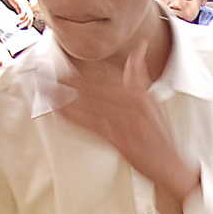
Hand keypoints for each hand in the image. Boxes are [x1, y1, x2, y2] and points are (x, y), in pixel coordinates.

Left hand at [57, 38, 199, 206]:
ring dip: (64, 94)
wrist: (170, 165)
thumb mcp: (153, 100)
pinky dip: (73, 116)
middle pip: (93, 85)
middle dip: (67, 77)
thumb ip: (140, 75)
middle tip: (44, 69)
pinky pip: (90, 125)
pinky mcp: (117, 139)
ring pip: (88, 103)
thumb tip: (137, 48)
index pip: (106, 72)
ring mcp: (123, 122)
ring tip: (43, 86)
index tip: (64, 56)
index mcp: (137, 93)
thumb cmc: (160, 135)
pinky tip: (57, 110)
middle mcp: (130, 104)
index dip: (83, 65)